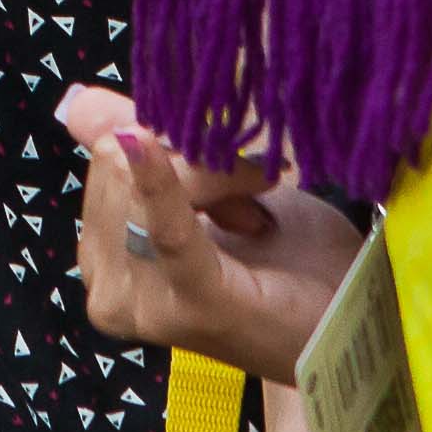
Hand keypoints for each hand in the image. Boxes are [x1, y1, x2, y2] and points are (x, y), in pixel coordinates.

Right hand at [64, 85, 366, 382]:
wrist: (354, 329)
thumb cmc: (295, 262)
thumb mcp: (219, 191)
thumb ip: (153, 149)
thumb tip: (76, 102)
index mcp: (107, 260)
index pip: (106, 160)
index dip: (161, 133)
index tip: (225, 150)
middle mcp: (109, 289)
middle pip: (118, 167)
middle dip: (190, 157)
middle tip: (253, 188)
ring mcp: (143, 306)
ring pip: (146, 183)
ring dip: (214, 177)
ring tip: (255, 214)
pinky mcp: (192, 308)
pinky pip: (167, 231)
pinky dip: (159, 184)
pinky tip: (144, 144)